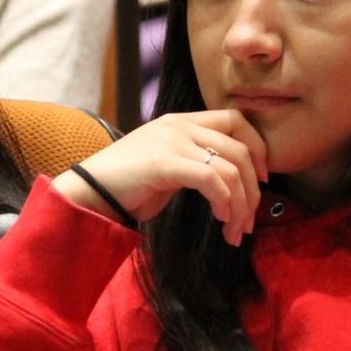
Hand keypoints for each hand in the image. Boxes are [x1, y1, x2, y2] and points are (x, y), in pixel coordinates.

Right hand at [54, 110, 267, 245]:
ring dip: (241, 205)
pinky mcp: (164, 162)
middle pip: (241, 147)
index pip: (236, 119)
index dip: (258, 148)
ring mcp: (171, 141)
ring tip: (235, 231)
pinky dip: (224, 202)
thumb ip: (194, 163)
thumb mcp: (166, 166)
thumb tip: (231, 184)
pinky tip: (220, 220)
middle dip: (254, 189)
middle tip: (249, 220)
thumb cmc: (126, 186)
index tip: (262, 180)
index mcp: (180, 121)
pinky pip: (213, 180)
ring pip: (232, 167)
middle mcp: (179, 125)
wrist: (88, 192)